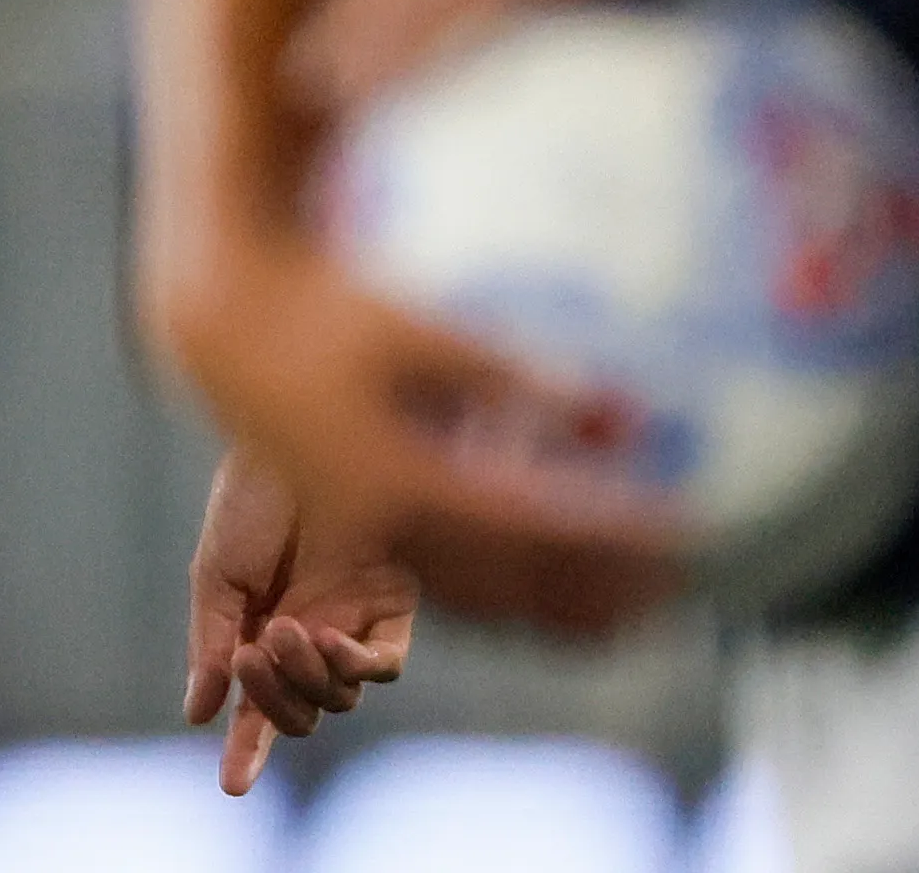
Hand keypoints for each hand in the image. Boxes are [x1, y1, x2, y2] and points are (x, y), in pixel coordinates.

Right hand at [146, 231, 685, 640]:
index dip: (613, 531)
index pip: (534, 524)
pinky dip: (519, 604)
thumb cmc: (335, 311)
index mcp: (401, 478)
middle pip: (518, 584)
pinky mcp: (364, 545)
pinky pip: (454, 596)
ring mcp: (369, 546)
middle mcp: (384, 531)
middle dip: (604, 582)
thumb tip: (622, 419)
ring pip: (487, 605)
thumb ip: (520, 381)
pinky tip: (573, 597)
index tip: (683, 527)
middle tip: (680, 573)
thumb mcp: (431, 334)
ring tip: (646, 602)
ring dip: (569, 607)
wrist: (235, 326)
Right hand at [181, 448, 416, 792]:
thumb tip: (200, 713)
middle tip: (245, 655)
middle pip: (303, 711)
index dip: (248, 749)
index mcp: (264, 632)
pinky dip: (356, 665)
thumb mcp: (216, 572)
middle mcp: (313, 635)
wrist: (297, 430)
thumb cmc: (250, 493)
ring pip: (342, 695)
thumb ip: (211, 642)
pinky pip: (387, 661)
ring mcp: (354, 620)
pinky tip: (328, 640)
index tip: (232, 786)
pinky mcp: (393, 599)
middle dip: (270, 700)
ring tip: (281, 629)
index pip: (259, 708)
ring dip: (306, 678)